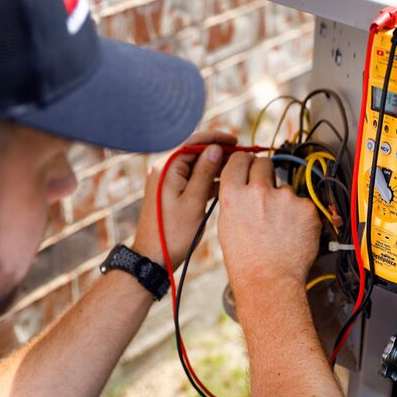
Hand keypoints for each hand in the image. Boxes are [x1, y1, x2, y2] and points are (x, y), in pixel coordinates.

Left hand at [133, 130, 237, 268]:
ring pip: (196, 164)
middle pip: (195, 151)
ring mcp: (167, 180)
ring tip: (238, 168)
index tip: (238, 142)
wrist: (154, 256)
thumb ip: (205, 172)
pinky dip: (208, 178)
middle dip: (219, 152)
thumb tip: (216, 148)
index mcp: (166, 168)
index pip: (194, 142)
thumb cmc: (173, 233)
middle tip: (242, 154)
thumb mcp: (194, 201)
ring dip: (216, 165)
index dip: (217, 139)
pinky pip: (192, 177)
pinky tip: (226, 182)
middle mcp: (164, 169)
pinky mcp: (171, 191)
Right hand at [217, 153, 320, 306]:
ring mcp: (285, 198)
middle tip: (266, 193)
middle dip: (265, 174)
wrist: (269, 282)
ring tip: (279, 226)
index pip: (239, 159)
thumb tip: (244, 185)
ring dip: (284, 200)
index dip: (245, 162)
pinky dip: (300, 215)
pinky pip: (303, 204)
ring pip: (285, 187)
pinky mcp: (306, 207)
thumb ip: (235, 199)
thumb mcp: (227, 225)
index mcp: (234, 195)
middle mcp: (259, 191)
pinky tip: (293, 232)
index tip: (249, 165)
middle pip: (264, 164)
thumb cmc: (246, 261)